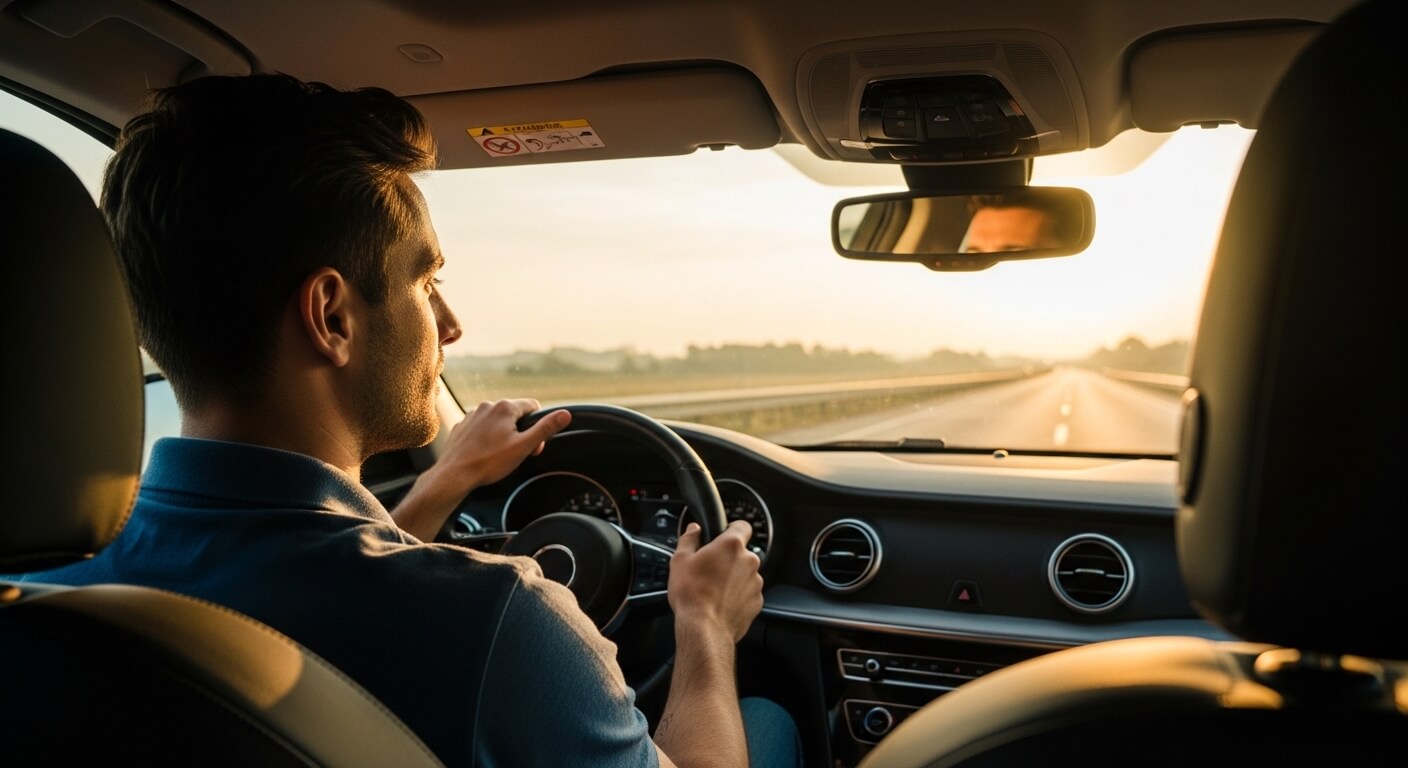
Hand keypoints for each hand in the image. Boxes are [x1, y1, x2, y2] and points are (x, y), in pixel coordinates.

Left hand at [390, 399, 569, 540]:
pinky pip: (482, 428)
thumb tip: (565, 414)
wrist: (454, 474)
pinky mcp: (462, 426)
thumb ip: (546, 428)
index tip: (532, 444)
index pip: (533, 406)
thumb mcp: (524, 447)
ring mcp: (472, 415)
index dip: (538, 426)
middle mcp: (487, 406)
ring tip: (498, 455)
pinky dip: (487, 438)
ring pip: (498, 421)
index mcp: (505, 407)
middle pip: (515, 414)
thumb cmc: (488, 463)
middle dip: (520, 431)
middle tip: (516, 453)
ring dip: (503, 434)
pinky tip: (484, 454)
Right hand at [668, 520, 763, 642]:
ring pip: (746, 573)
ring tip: (714, 589)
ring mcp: (756, 582)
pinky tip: (722, 602)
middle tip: (711, 568)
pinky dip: (738, 595)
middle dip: (729, 558)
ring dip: (734, 577)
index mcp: (731, 545)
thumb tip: (694, 529)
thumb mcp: (680, 560)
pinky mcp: (757, 602)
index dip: (733, 528)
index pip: (743, 525)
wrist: (704, 629)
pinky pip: (748, 593)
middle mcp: (749, 561)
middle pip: (742, 552)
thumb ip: (689, 539)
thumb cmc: (691, 594)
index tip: (724, 534)